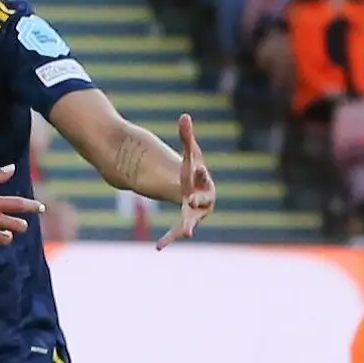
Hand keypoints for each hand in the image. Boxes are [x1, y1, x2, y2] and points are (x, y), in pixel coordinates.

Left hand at [158, 113, 215, 246]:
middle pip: (203, 202)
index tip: (198, 169)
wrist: (193, 187)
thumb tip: (184, 115)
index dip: (202, 173)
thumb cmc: (193, 169)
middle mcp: (203, 199)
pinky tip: (158, 247)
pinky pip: (177, 230)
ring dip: (188, 226)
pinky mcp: (184, 221)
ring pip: (192, 220)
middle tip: (190, 201)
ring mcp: (194, 212)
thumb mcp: (189, 153)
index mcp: (204, 181)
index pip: (204, 177)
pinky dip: (169, 238)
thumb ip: (186, 136)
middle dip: (198, 202)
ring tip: (185, 234)